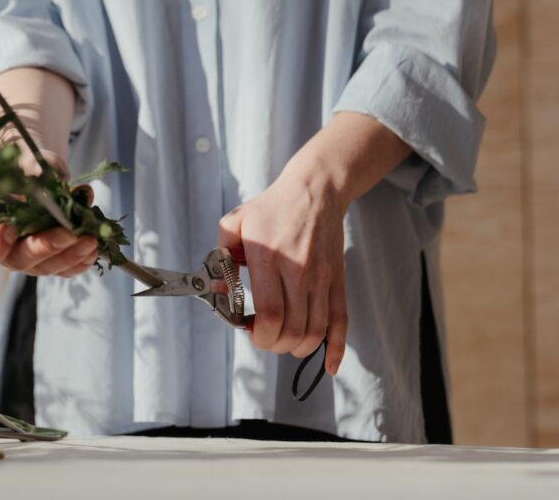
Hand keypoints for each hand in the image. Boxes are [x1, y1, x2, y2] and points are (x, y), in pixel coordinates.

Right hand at [0, 152, 98, 276]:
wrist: (39, 171)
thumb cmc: (23, 166)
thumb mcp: (24, 160)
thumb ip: (27, 168)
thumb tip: (37, 175)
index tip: (9, 229)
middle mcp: (0, 248)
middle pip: (16, 261)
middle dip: (44, 248)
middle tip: (68, 234)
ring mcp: (26, 257)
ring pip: (45, 267)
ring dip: (69, 256)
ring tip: (90, 240)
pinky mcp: (49, 260)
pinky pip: (63, 269)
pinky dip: (79, 261)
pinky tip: (93, 251)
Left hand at [218, 158, 348, 375]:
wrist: (315, 191)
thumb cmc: (271, 209)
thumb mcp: (234, 224)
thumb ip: (220, 258)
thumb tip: (217, 292)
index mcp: (269, 258)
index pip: (269, 314)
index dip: (258, 334)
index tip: (249, 329)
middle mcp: (298, 271)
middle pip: (292, 330)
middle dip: (273, 344)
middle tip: (262, 335)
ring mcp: (322, 278)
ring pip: (315, 332)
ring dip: (297, 348)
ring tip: (283, 340)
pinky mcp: (337, 281)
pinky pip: (342, 322)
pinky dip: (335, 350)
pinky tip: (328, 367)